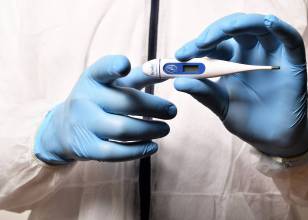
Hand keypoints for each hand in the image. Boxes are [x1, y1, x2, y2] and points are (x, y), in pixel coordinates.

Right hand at [34, 55, 176, 164]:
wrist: (64, 128)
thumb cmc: (100, 100)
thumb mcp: (115, 84)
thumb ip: (142, 76)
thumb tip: (171, 69)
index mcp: (93, 79)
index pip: (101, 70)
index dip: (113, 67)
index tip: (125, 65)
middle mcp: (85, 99)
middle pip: (124, 103)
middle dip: (154, 107)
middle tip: (173, 111)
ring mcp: (84, 124)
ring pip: (123, 129)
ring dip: (150, 130)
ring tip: (165, 129)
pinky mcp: (87, 148)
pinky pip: (116, 152)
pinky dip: (138, 150)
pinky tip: (153, 146)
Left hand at [174, 13, 307, 156]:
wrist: (273, 139)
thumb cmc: (247, 121)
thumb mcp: (222, 107)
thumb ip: (204, 93)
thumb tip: (178, 82)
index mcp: (231, 61)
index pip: (214, 44)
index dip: (197, 45)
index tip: (180, 57)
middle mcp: (251, 53)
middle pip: (234, 29)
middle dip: (215, 32)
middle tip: (200, 44)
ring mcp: (272, 55)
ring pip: (259, 26)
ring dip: (241, 23)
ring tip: (226, 29)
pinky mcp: (293, 62)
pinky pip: (290, 39)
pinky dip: (280, 28)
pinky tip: (268, 22)